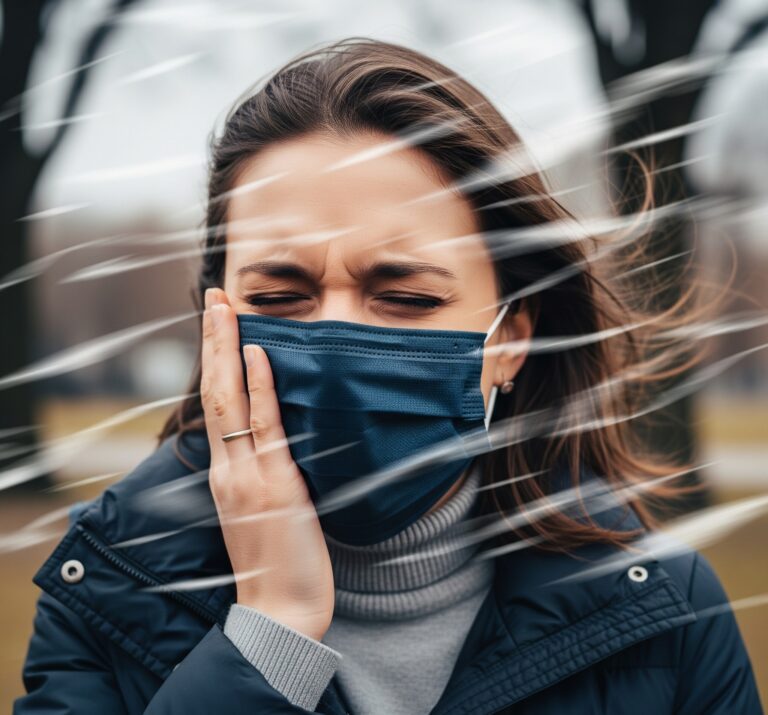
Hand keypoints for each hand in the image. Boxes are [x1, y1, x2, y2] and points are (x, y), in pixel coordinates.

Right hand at [200, 287, 334, 641]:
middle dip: (212, 340)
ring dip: (227, 349)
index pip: (215, 404)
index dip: (213, 360)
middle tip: (214, 295)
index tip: (217, 321)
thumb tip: (274, 432)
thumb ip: (261, 469)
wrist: (279, 612)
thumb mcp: (260, 508)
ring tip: (225, 307)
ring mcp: (248, 476)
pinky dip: (260, 388)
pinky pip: (265, 428)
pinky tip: (258, 354)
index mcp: (225, 473)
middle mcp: (228, 469)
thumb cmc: (275, 561)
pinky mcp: (274, 486)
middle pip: (214, 391)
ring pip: (230, 400)